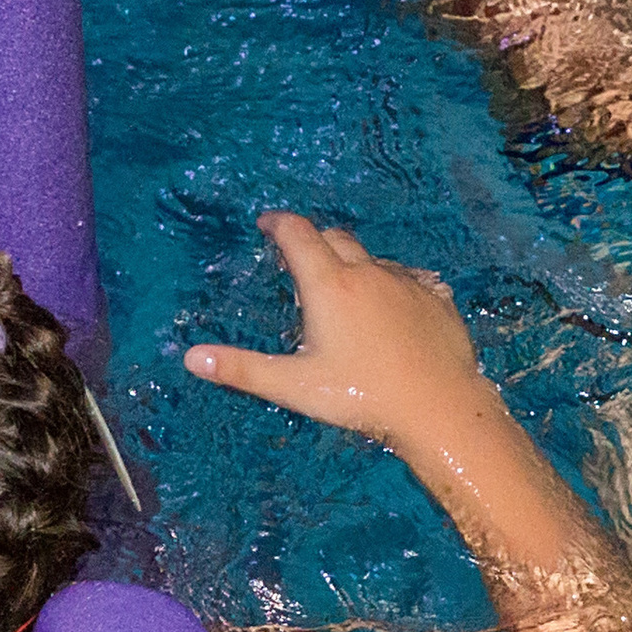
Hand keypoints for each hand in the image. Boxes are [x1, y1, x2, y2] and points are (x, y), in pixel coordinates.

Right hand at [184, 212, 490, 459]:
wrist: (439, 406)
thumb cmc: (362, 397)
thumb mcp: (294, 386)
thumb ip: (242, 369)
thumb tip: (191, 358)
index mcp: (331, 286)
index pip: (299, 235)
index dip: (279, 224)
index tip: (267, 224)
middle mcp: (370, 273)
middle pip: (336, 239)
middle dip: (314, 241)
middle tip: (299, 256)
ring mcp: (408, 283)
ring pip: (374, 259)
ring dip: (353, 263)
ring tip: (343, 287)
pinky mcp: (437, 298)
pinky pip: (409, 277)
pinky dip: (389, 282)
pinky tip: (388, 302)